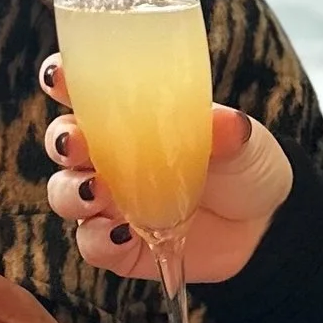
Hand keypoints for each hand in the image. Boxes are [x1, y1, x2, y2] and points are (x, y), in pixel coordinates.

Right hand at [39, 56, 292, 283]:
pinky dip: (99, 239)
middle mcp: (110, 156)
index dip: (62, 80)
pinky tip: (122, 233)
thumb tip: (227, 124)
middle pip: (63, 143)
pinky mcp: (119, 245)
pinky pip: (92, 243)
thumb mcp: (243, 141)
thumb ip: (228, 132)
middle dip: (61, 141)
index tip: (58, 77)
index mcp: (131, 117)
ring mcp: (110, 202)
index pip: (84, 91)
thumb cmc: (243, 166)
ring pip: (66, 194)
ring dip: (72, 192)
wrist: (263, 226)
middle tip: (75, 143)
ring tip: (97, 192)